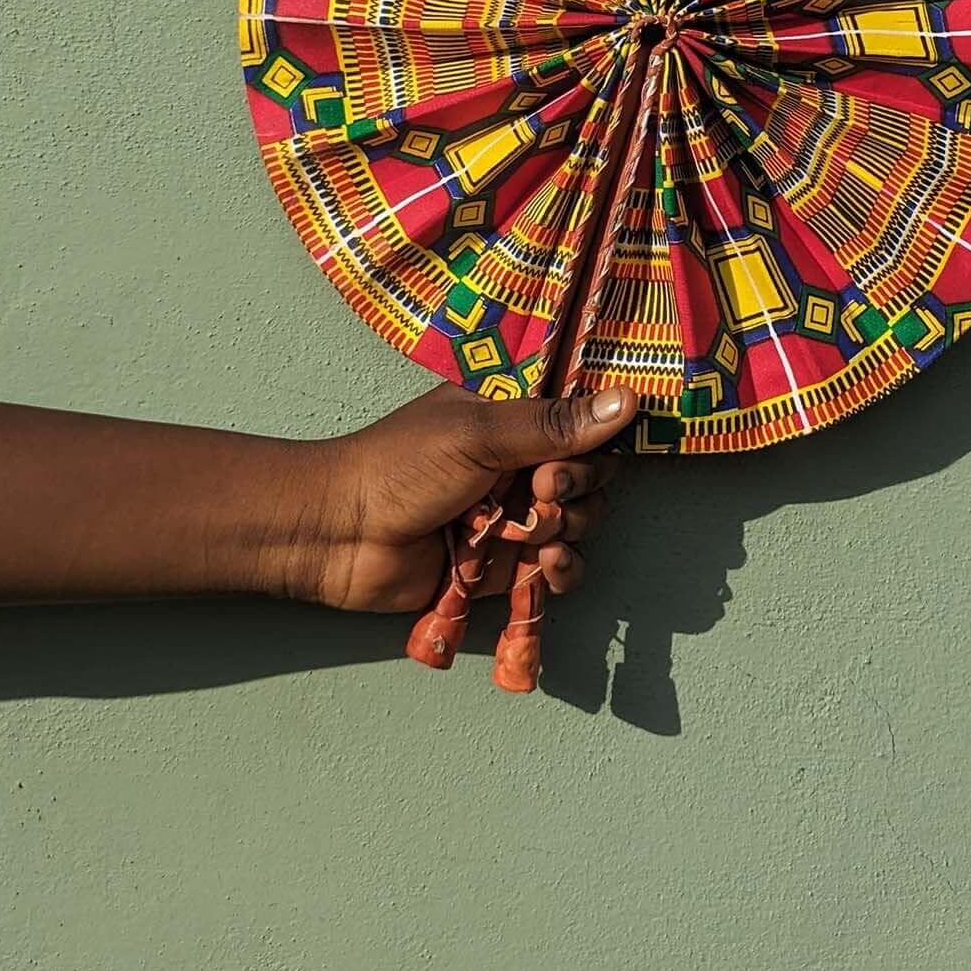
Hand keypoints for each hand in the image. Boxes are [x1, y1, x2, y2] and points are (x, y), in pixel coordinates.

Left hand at [299, 384, 638, 613]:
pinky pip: (559, 570)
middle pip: (589, 477)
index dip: (590, 442)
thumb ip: (554, 425)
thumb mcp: (479, 433)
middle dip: (575, 488)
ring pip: (579, 524)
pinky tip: (545, 566)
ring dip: (567, 530)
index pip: (581, 424)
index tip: (570, 454)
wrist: (341, 536)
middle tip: (539, 491)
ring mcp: (512, 517)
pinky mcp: (504, 567)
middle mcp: (517, 466)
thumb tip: (629, 400)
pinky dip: (561, 570)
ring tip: (532, 534)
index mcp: (511, 420)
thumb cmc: (399, 468)